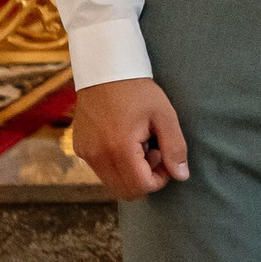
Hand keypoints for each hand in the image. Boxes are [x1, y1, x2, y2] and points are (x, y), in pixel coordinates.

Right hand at [69, 79, 189, 198]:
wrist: (105, 70)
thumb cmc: (137, 90)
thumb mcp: (164, 115)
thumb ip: (175, 147)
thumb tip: (181, 176)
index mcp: (119, 147)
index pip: (140, 187)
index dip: (158, 180)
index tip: (164, 158)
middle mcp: (97, 155)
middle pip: (124, 191)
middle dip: (144, 179)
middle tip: (153, 152)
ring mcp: (85, 153)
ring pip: (112, 183)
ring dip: (129, 173)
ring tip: (139, 145)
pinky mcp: (79, 148)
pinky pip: (100, 170)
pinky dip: (115, 165)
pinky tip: (123, 141)